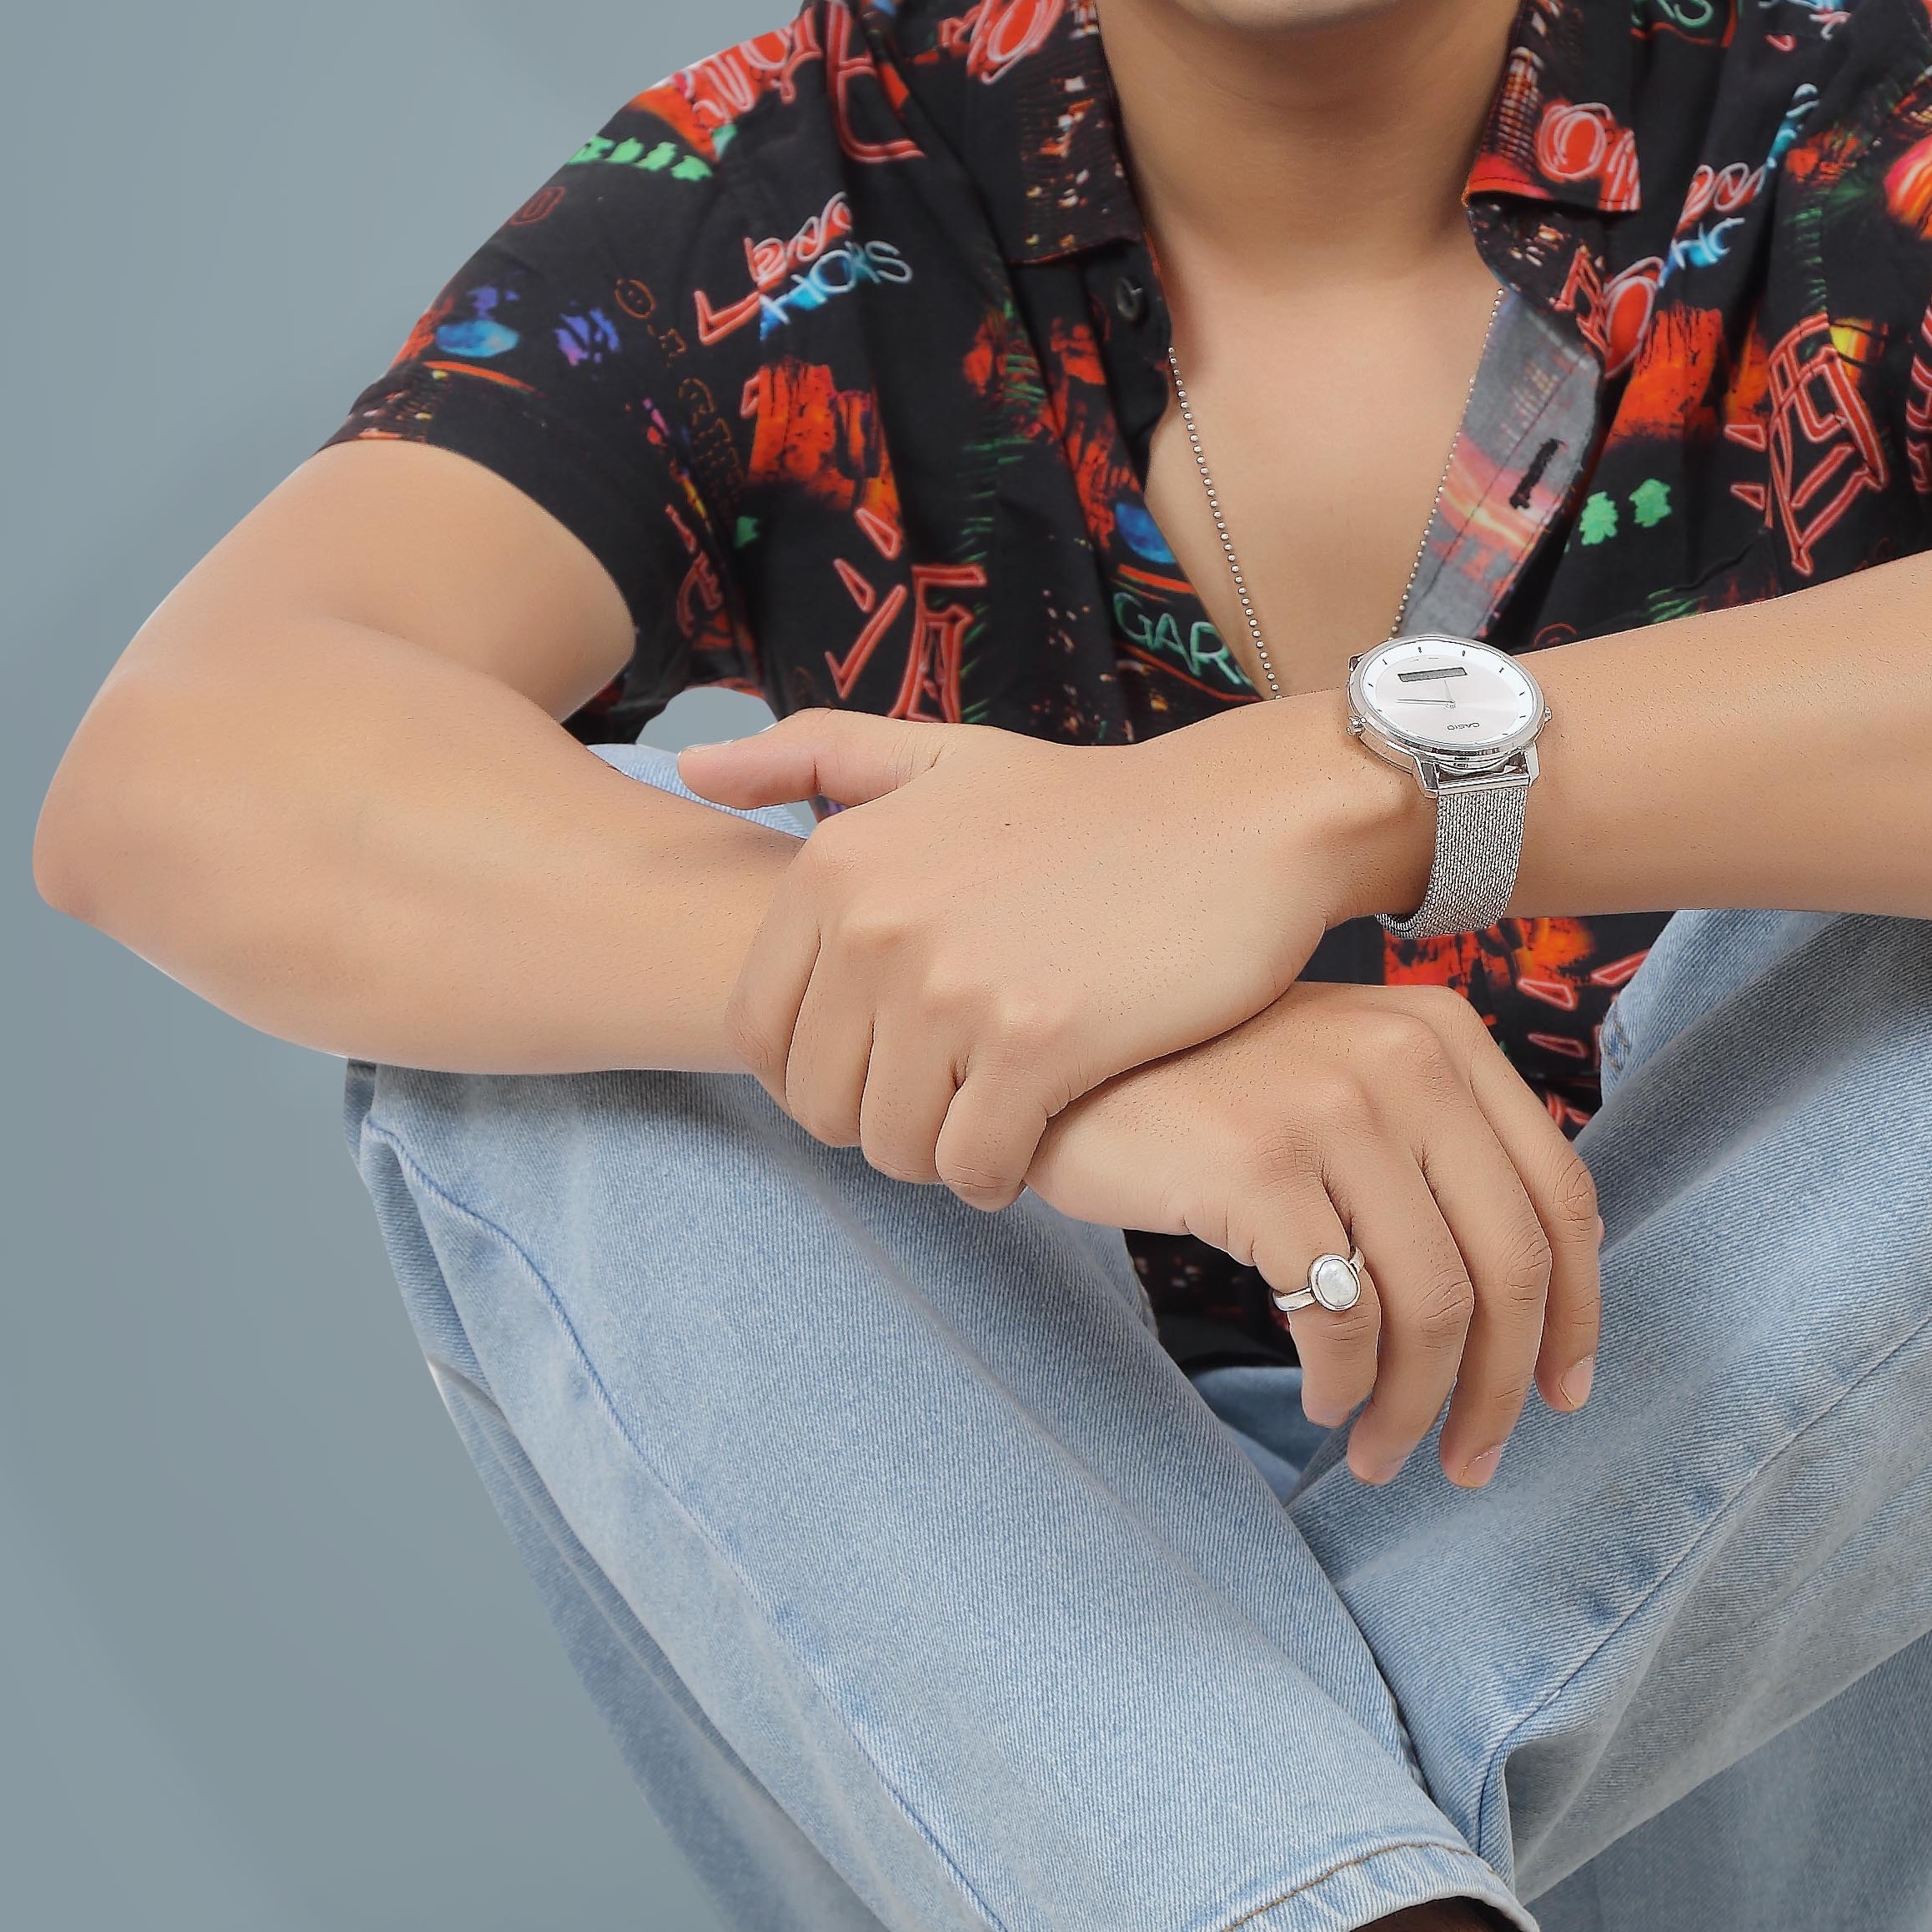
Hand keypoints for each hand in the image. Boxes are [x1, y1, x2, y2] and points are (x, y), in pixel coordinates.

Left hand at [679, 702, 1427, 1200]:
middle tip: (948, 1103)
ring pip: (892, 1148)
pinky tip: (1039, 1138)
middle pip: (818, 1105)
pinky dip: (1000, 1175)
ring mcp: (951, 987)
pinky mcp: (1034, 1043)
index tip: (887, 1064)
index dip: (817, 1073)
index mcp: (835, 867)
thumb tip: (691, 768)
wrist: (1240, 821)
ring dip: (941, 1156)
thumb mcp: (944, 756)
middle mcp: (875, 925)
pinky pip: (973, 1167)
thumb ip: (814, 757)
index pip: (757, 1035)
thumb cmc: (1090, 803)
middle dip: (877, 1121)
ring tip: (992, 1118)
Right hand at [1025, 983, 1601, 1488]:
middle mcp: (1408, 1061)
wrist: (1054, 1064)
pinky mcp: (1260, 1165)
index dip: (1577, 1313)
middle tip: (1472, 1463)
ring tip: (1383, 1454)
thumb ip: (1429, 1149)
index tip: (1561, 1395)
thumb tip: (1519, 1305)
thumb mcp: (1339, 1080)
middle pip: (1511, 1267)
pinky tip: (1323, 1403)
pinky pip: (1340, 1317)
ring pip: (1432, 1307)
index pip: (1560, 1195)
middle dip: (1502, 1390)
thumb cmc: (1200, 1093)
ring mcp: (1334, 1109)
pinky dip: (1343, 1386)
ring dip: (1415, 1409)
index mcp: (1448, 1038)